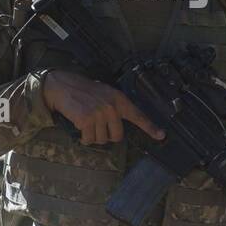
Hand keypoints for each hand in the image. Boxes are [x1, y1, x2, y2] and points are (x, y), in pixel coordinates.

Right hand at [42, 69, 165, 144]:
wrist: (64, 86)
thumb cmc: (84, 91)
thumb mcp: (105, 94)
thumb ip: (115, 107)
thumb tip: (118, 128)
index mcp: (119, 99)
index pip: (138, 115)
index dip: (150, 127)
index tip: (161, 135)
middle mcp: (112, 107)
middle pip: (117, 136)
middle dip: (107, 135)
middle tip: (97, 125)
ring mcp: (100, 113)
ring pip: (102, 139)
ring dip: (93, 136)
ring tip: (87, 122)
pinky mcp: (86, 120)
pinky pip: (89, 140)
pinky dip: (84, 138)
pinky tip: (80, 127)